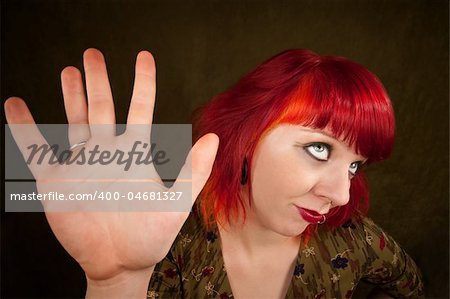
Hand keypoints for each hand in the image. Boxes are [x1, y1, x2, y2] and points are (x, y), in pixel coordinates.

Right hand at [4, 49, 218, 287]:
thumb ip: (194, 170)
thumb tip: (213, 137)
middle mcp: (108, 151)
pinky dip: (24, 127)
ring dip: (71, 95)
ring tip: (69, 70)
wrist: (120, 262)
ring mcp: (82, 163)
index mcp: (136, 152)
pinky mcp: (56, 179)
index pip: (140, 107)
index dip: (142, 81)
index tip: (143, 57)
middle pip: (103, 106)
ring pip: (75, 119)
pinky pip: (36, 148)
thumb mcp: (177, 201)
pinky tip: (15, 106)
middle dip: (98, 80)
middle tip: (93, 53)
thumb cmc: (150, 235)